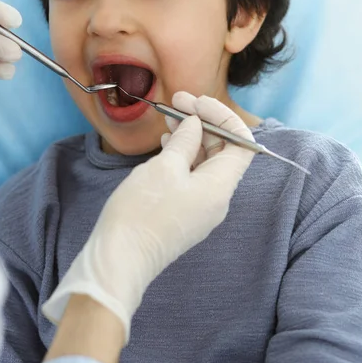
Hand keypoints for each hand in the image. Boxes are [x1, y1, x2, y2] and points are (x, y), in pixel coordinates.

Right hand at [43, 93, 254, 342]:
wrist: (119, 259)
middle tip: (177, 103)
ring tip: (168, 121)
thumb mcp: (164, 167)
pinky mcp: (185, 214)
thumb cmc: (141, 212)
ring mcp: (202, 209)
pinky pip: (192, 179)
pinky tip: (164, 145)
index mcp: (221, 186)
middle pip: (223, 151)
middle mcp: (218, 199)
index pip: (242, 142)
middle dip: (203, 123)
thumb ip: (185, 141)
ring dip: (191, 139)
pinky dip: (182, 158)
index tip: (196, 102)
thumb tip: (196, 125)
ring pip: (205, 164)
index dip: (223, 117)